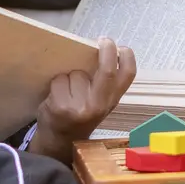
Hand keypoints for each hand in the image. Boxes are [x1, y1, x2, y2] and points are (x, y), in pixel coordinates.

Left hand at [30, 38, 135, 160]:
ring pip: (76, 73)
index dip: (127, 58)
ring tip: (67, 90)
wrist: (59, 142)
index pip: (128, 76)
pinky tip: (56, 97)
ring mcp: (80, 107)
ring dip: (69, 76)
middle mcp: (99, 105)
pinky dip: (56, 84)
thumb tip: (100, 52)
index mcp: (111, 101)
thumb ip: (103, 84)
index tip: (121, 47)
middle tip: (103, 41)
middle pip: (106, 71)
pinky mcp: (61, 107)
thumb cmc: (79, 116)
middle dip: (106, 49)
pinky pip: (59, 81)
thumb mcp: (99, 103)